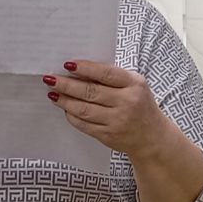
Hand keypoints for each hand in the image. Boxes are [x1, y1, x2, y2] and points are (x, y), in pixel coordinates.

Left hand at [44, 60, 168, 157]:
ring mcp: (117, 121)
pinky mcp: (108, 135)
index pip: (106, 73)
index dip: (85, 68)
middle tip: (51, 79)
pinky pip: (84, 124)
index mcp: (134, 84)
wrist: (152, 137)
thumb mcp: (135, 85)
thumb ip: (113, 78)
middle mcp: (127, 102)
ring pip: (84, 109)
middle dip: (67, 84)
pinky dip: (72, 116)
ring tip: (53, 93)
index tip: (68, 64)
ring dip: (65, 101)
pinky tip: (65, 109)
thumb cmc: (140, 105)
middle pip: (90, 92)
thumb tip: (80, 70)